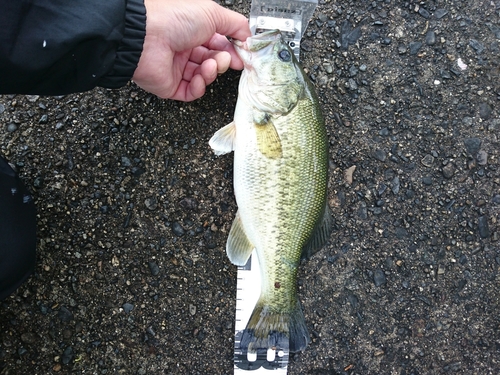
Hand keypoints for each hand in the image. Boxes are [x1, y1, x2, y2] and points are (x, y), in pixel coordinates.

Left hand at [132, 0, 250, 100]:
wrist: (145, 37)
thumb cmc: (173, 19)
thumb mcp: (212, 13)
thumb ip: (235, 24)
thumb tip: (249, 37)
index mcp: (193, 29)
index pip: (219, 43)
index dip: (232, 50)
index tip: (244, 55)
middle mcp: (184, 48)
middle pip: (213, 61)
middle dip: (223, 62)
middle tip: (226, 60)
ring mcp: (177, 67)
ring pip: (204, 77)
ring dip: (212, 72)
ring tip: (210, 66)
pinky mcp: (170, 86)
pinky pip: (192, 92)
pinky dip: (200, 86)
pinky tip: (199, 77)